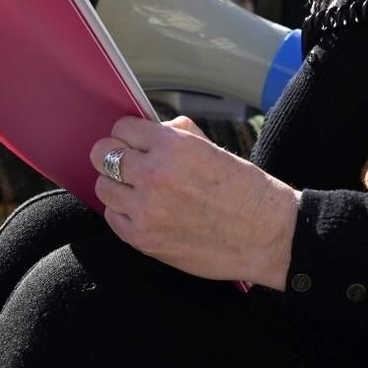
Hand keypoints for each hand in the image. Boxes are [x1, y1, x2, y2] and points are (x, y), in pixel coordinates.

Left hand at [92, 116, 298, 289]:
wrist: (264, 234)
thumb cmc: (244, 189)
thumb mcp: (212, 148)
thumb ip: (176, 135)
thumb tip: (149, 131)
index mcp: (173, 147)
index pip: (122, 129)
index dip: (128, 133)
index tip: (132, 139)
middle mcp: (154, 175)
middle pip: (103, 155)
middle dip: (113, 154)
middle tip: (125, 161)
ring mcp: (146, 210)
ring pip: (103, 187)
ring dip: (117, 184)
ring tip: (136, 188)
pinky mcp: (144, 238)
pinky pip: (113, 218)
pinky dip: (123, 212)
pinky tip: (142, 210)